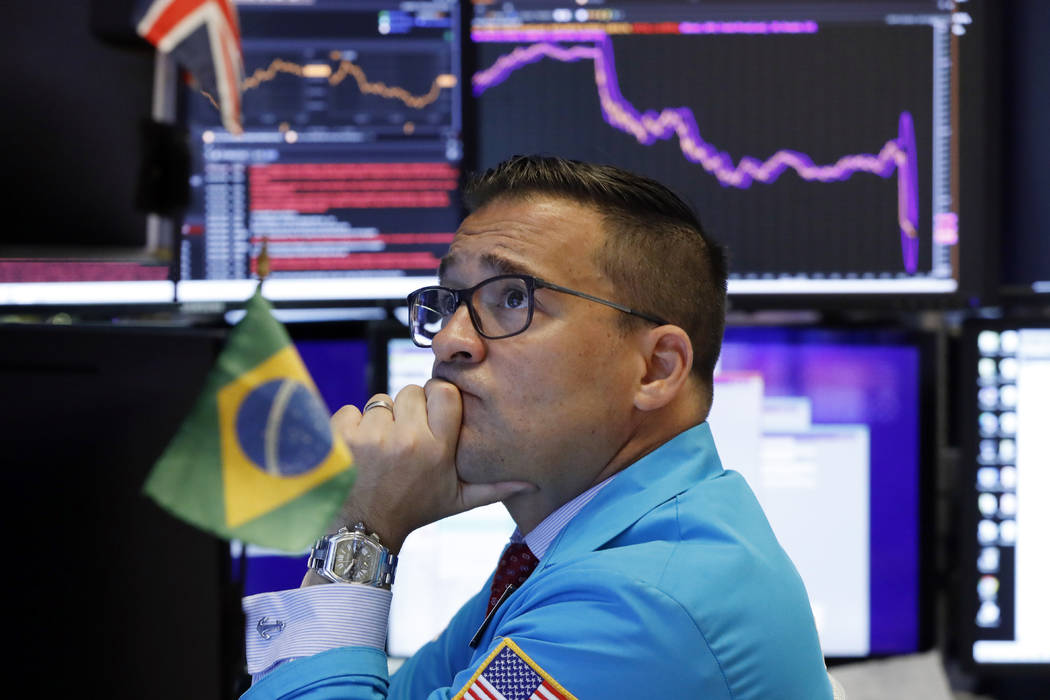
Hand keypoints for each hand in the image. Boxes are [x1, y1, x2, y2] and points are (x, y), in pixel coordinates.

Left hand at [328, 378, 534, 554]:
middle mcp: (409, 440)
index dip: (438, 397)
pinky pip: (351, 410)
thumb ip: (495, 487)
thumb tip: (533, 482)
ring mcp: (374, 438)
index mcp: (438, 449)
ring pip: (381, 400)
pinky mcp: (344, 439)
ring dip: (381, 419)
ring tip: (384, 447)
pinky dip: (353, 425)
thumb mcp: (459, 500)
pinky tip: (361, 449)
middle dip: (409, 408)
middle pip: (411, 390)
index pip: (444, 391)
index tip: (434, 413)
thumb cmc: (416, 508)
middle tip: (407, 436)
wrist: (368, 527)